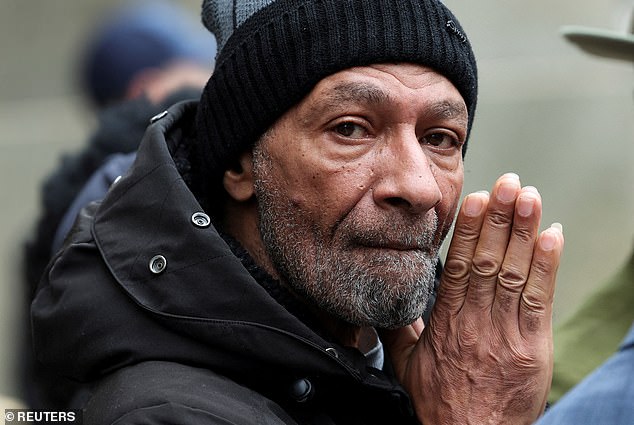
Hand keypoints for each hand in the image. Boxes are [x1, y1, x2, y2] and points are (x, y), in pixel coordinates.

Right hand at [383, 173, 563, 423]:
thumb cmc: (439, 399)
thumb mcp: (405, 361)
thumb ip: (399, 323)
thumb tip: (387, 293)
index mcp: (445, 321)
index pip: (457, 266)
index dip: (468, 230)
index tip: (475, 199)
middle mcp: (476, 322)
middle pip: (488, 261)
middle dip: (499, 219)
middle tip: (507, 183)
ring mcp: (507, 333)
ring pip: (514, 274)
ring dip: (523, 232)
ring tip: (528, 197)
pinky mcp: (533, 346)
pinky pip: (539, 301)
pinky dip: (546, 267)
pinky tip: (551, 237)